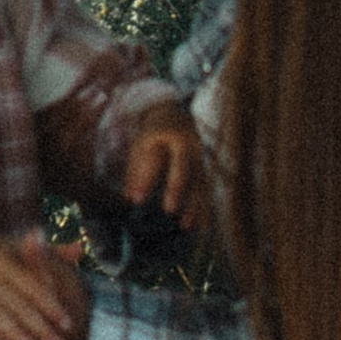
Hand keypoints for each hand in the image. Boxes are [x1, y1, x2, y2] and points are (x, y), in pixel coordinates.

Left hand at [122, 98, 210, 230]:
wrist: (176, 114)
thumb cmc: (154, 134)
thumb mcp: (140, 146)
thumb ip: (136, 171)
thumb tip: (132, 199)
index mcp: (169, 135)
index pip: (156, 159)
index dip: (146, 179)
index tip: (136, 200)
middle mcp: (190, 143)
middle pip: (185, 167)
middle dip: (177, 188)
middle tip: (169, 210)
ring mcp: (202, 155)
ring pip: (200, 180)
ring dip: (195, 204)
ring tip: (187, 225)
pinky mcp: (208, 167)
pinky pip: (207, 188)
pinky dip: (204, 206)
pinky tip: (200, 225)